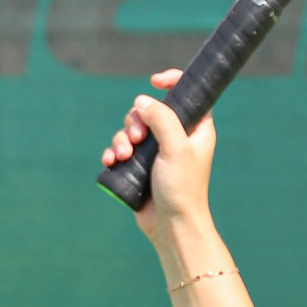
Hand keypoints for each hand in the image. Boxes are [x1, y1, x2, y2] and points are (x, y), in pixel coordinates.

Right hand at [100, 70, 216, 240]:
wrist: (171, 226)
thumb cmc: (182, 188)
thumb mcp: (176, 147)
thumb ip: (162, 118)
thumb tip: (141, 101)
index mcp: (195, 128)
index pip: (187, 93)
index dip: (172, 81)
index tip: (154, 81)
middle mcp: (176, 137)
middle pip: (150, 110)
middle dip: (135, 120)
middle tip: (137, 139)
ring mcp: (157, 152)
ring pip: (132, 129)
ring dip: (121, 138)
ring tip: (123, 156)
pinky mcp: (140, 167)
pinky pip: (121, 149)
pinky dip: (114, 152)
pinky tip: (111, 161)